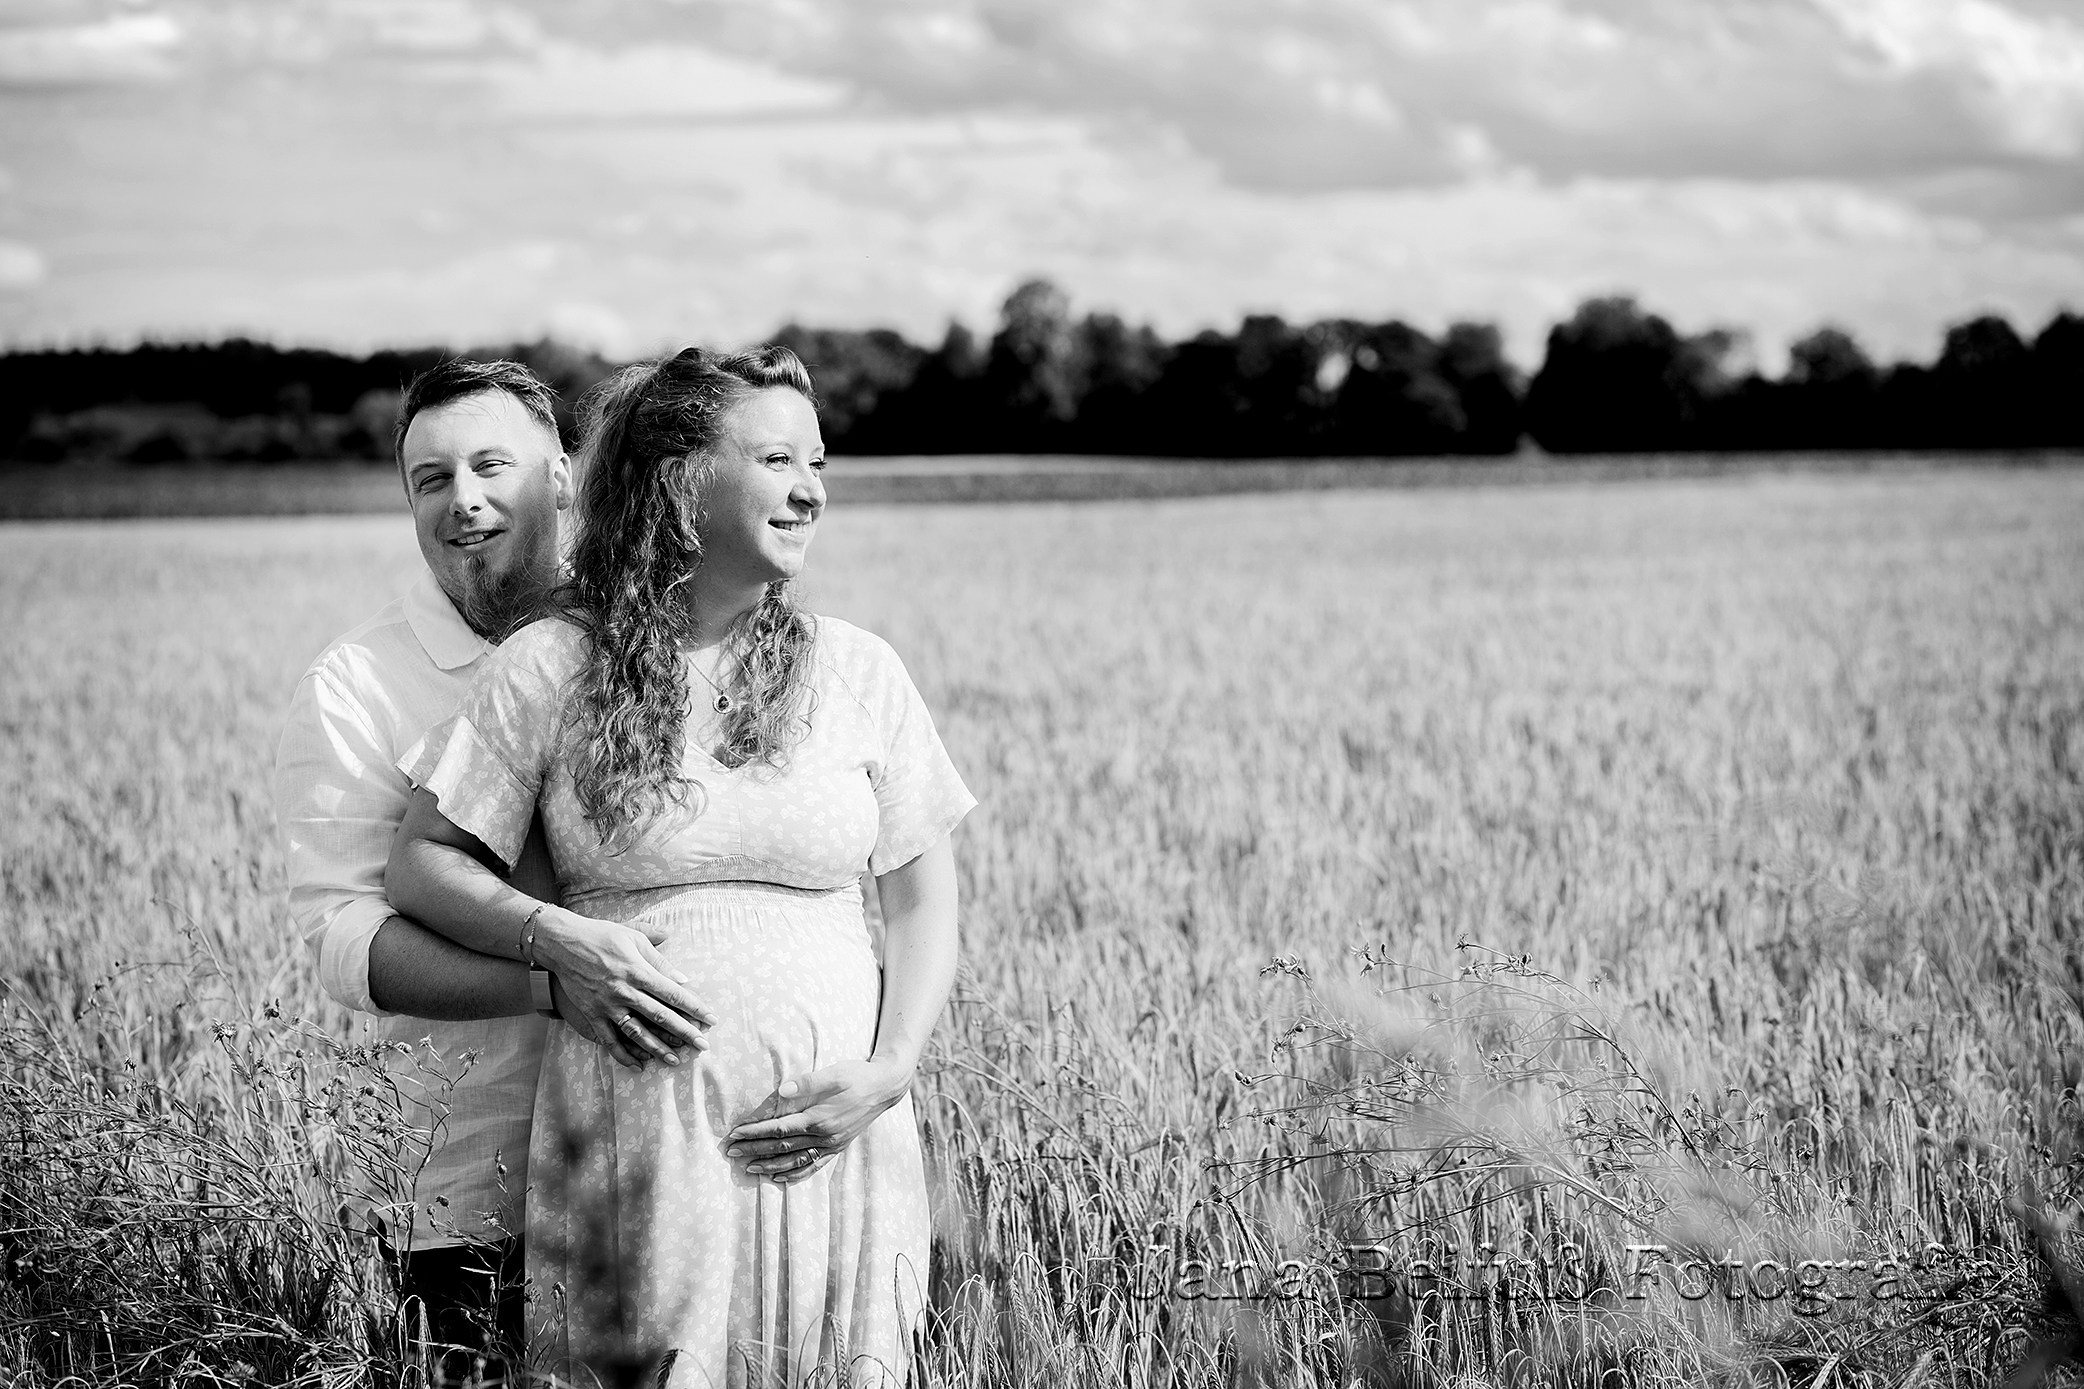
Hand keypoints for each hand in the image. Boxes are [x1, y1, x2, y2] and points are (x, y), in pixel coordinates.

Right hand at [533, 907, 712, 1067]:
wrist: (562, 942)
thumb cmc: (601, 935)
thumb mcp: (633, 936)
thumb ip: (658, 957)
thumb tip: (682, 977)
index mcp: (638, 970)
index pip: (673, 993)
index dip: (694, 1007)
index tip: (711, 1020)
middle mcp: (624, 991)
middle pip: (660, 1016)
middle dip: (684, 1032)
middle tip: (703, 1046)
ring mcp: (607, 1005)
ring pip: (637, 1033)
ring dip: (657, 1049)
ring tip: (676, 1061)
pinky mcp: (592, 1014)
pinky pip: (609, 1040)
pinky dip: (623, 1055)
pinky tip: (639, 1065)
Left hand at [724, 1059, 911, 1183]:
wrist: (885, 1087)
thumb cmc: (858, 1076)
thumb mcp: (834, 1073)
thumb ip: (807, 1082)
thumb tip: (782, 1090)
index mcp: (820, 1118)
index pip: (780, 1129)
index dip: (756, 1133)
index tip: (735, 1134)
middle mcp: (824, 1136)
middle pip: (783, 1148)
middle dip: (755, 1150)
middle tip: (731, 1152)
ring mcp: (832, 1144)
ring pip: (796, 1161)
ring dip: (770, 1166)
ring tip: (749, 1169)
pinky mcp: (838, 1147)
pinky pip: (814, 1166)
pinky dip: (795, 1174)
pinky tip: (781, 1177)